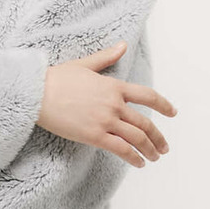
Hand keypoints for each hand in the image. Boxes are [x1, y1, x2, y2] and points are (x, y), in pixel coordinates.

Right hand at [36, 41, 176, 166]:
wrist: (37, 93)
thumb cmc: (56, 78)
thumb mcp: (85, 64)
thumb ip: (107, 57)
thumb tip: (123, 45)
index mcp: (114, 86)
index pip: (148, 96)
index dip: (164, 106)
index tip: (173, 113)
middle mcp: (115, 104)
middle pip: (145, 123)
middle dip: (158, 138)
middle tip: (164, 148)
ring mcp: (106, 120)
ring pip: (137, 138)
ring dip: (149, 150)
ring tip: (154, 158)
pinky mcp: (95, 136)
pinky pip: (121, 150)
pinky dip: (134, 158)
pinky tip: (139, 164)